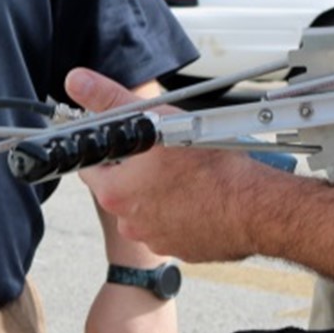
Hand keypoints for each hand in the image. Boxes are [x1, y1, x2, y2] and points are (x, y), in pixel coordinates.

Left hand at [67, 67, 287, 261]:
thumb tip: (79, 83)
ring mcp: (156, 239)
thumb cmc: (211, 168)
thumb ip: (112, 100)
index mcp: (115, 193)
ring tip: (188, 175)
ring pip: (149, 207)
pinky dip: (182, 211)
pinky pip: (173, 225)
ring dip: (162, 192)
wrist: (254, 207)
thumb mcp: (156, 120)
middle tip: (167, 154)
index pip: (94, 167)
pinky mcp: (182, 249)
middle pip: (122, 188)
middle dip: (140, 171)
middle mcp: (130, 222)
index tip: (131, 143)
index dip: (112, 151)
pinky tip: (200, 195)